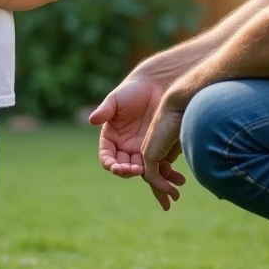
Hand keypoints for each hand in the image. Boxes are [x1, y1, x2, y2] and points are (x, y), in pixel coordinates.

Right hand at [89, 75, 186, 207]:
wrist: (156, 85)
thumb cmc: (132, 90)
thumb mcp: (116, 99)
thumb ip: (105, 110)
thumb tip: (92, 119)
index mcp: (111, 140)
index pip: (108, 158)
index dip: (111, 165)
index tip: (118, 167)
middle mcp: (125, 149)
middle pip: (125, 168)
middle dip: (130, 172)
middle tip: (138, 170)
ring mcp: (143, 151)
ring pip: (145, 172)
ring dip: (152, 181)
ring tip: (160, 182)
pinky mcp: (160, 149)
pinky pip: (162, 167)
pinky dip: (168, 175)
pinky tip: (176, 178)